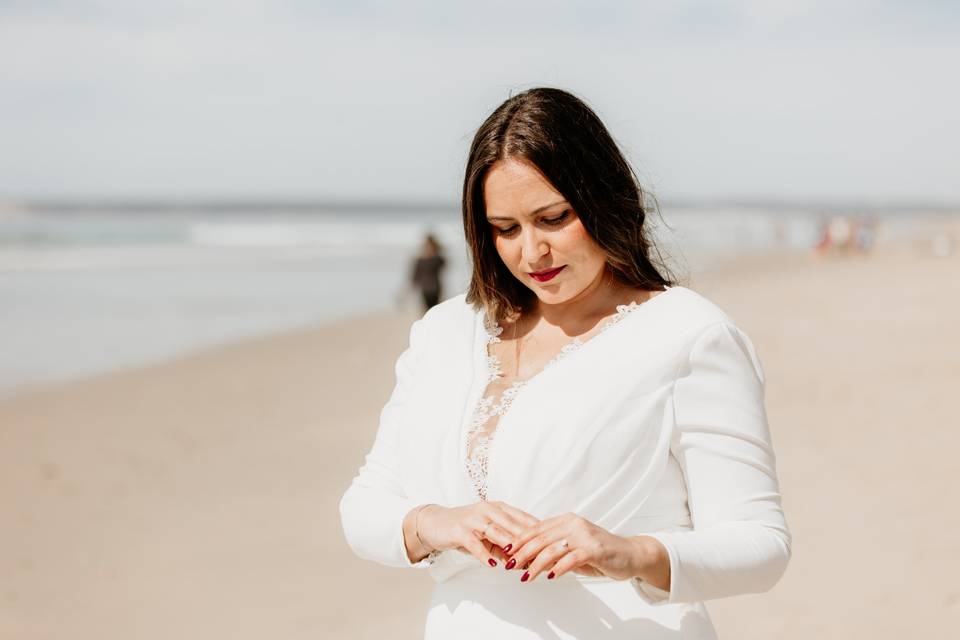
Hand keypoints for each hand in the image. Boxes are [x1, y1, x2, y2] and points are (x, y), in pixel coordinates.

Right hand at [416, 501, 540, 567]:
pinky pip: (474, 543)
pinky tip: (493, 564)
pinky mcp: (460, 530)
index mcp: (499, 508)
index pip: (523, 519)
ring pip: (497, 532)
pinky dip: (484, 554)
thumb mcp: (488, 535)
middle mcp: (488, 510)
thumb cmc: (465, 529)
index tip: (552, 544)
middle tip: (544, 556)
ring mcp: (474, 519)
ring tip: (523, 561)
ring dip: (510, 547)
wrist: (434, 523)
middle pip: (513, 525)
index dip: (539, 532)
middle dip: (529, 541)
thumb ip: (505, 545)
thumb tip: (525, 560)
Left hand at [505, 512, 654, 582]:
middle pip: (541, 538)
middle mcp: (574, 524)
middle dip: (522, 553)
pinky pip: (571, 559)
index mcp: (567, 520)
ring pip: (552, 550)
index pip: (537, 528)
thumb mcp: (575, 547)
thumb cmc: (600, 553)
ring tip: (527, 577)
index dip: (519, 540)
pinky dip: (558, 569)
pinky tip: (550, 577)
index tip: (506, 552)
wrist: (630, 554)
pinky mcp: (594, 549)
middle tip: (510, 565)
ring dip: (536, 565)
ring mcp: (585, 536)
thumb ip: (555, 549)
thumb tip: (529, 559)